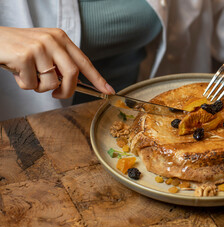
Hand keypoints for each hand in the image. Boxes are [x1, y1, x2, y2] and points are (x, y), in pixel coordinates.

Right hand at [0, 27, 114, 97]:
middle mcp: (53, 41)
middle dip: (67, 90)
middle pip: (72, 74)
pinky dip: (25, 85)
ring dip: (40, 87)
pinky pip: (32, 85)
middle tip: (58, 94)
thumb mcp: (44, 50)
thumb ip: (60, 63)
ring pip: (51, 83)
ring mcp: (38, 48)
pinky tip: (17, 72)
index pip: (84, 62)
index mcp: (61, 38)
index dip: (98, 79)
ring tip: (28, 75)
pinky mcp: (24, 56)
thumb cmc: (20, 48)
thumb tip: (73, 83)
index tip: (108, 90)